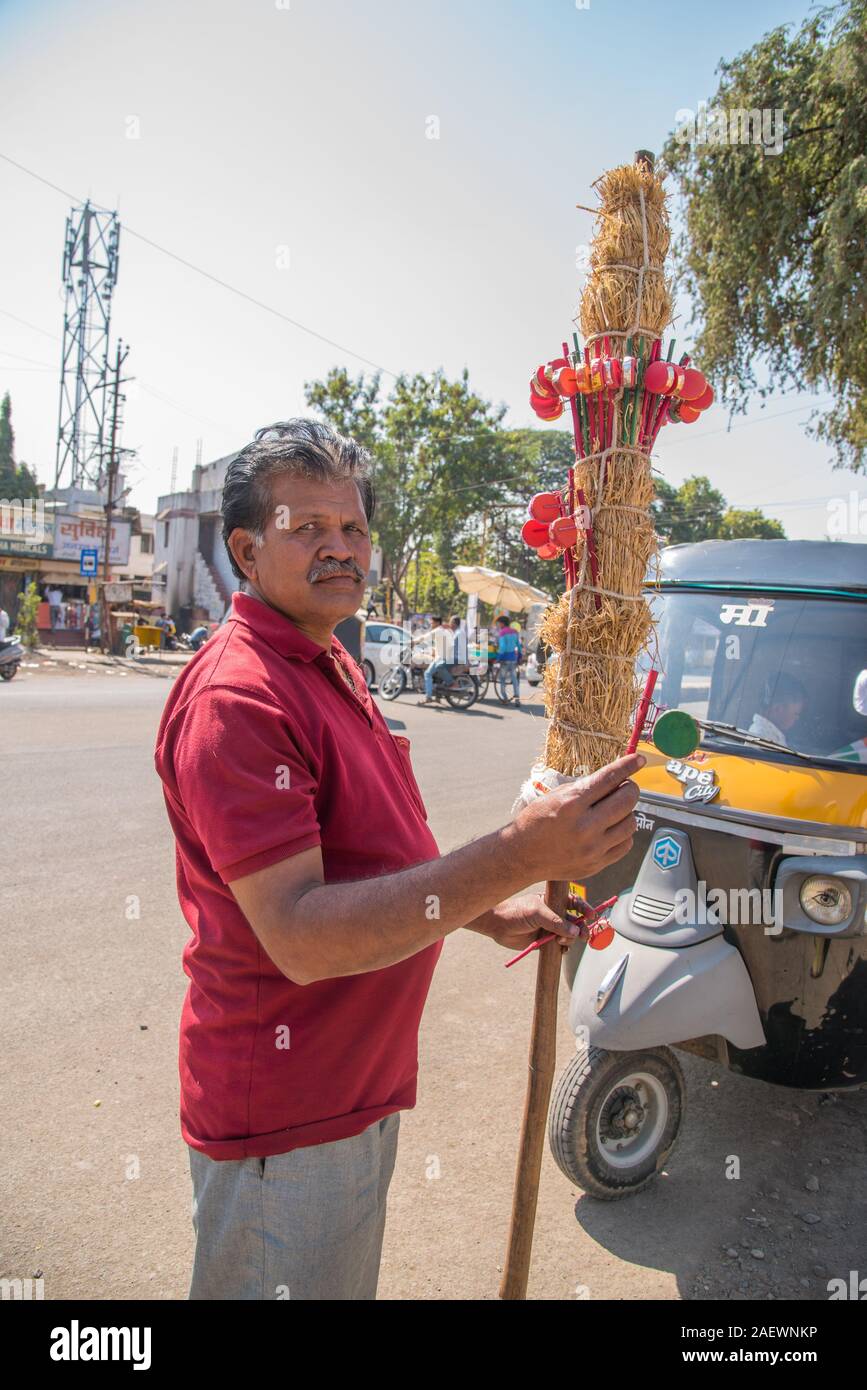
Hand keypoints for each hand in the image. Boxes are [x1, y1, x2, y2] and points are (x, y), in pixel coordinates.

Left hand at [482, 893, 578, 951]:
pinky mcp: (545, 941)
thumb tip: (575, 931)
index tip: (591, 915)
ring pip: (569, 934)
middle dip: (581, 927)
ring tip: (562, 940)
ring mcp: (550, 928)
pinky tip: (560, 947)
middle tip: (583, 935)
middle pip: (575, 920)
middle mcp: (553, 914)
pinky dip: (563, 948)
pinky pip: (560, 946)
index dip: (584, 908)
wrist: (498, 926)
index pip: (574, 902)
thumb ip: (556, 922)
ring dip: (570, 939)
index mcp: (553, 901)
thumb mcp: (537, 913)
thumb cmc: (515, 912)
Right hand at [511, 753, 643, 883]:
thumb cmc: (536, 821)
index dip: (628, 766)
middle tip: (624, 787)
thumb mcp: (556, 796)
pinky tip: (611, 829)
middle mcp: (585, 826)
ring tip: (613, 811)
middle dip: (630, 788)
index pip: (609, 778)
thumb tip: (616, 778)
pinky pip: (625, 844)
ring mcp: (593, 848)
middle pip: (627, 800)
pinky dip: (622, 833)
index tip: (639, 760)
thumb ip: (586, 788)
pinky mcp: (597, 864)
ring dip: (626, 812)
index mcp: (571, 804)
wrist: (522, 856)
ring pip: (631, 822)